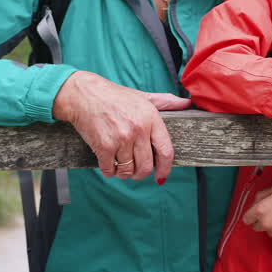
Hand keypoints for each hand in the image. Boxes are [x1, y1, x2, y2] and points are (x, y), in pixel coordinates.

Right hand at [53, 70, 190, 182]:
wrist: (84, 95)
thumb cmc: (115, 96)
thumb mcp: (144, 97)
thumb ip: (166, 101)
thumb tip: (187, 102)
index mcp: (151, 119)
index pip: (166, 151)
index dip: (165, 168)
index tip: (162, 176)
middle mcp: (138, 130)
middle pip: (147, 166)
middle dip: (142, 174)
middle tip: (138, 173)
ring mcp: (121, 139)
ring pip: (128, 171)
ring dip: (125, 174)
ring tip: (123, 168)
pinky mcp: (103, 146)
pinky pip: (110, 170)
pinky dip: (110, 172)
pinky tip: (110, 166)